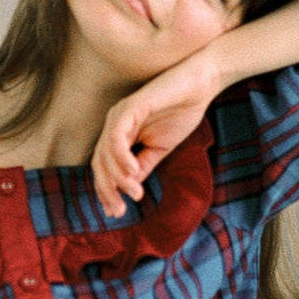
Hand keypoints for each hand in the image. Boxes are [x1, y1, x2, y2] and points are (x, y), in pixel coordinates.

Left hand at [92, 52, 219, 217]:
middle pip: (99, 163)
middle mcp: (114, 124)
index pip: (104, 167)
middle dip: (107, 190)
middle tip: (119, 210)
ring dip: (117, 177)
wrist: (200, 86)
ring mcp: (119, 115)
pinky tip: (133, 172)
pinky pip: (117, 136)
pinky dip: (121, 156)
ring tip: (135, 193)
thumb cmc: (181, 112)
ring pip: (105, 153)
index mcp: (119, 134)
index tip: (115, 212)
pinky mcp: (130, 107)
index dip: (106, 190)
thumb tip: (129, 189)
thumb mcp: (160, 148)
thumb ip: (142, 166)